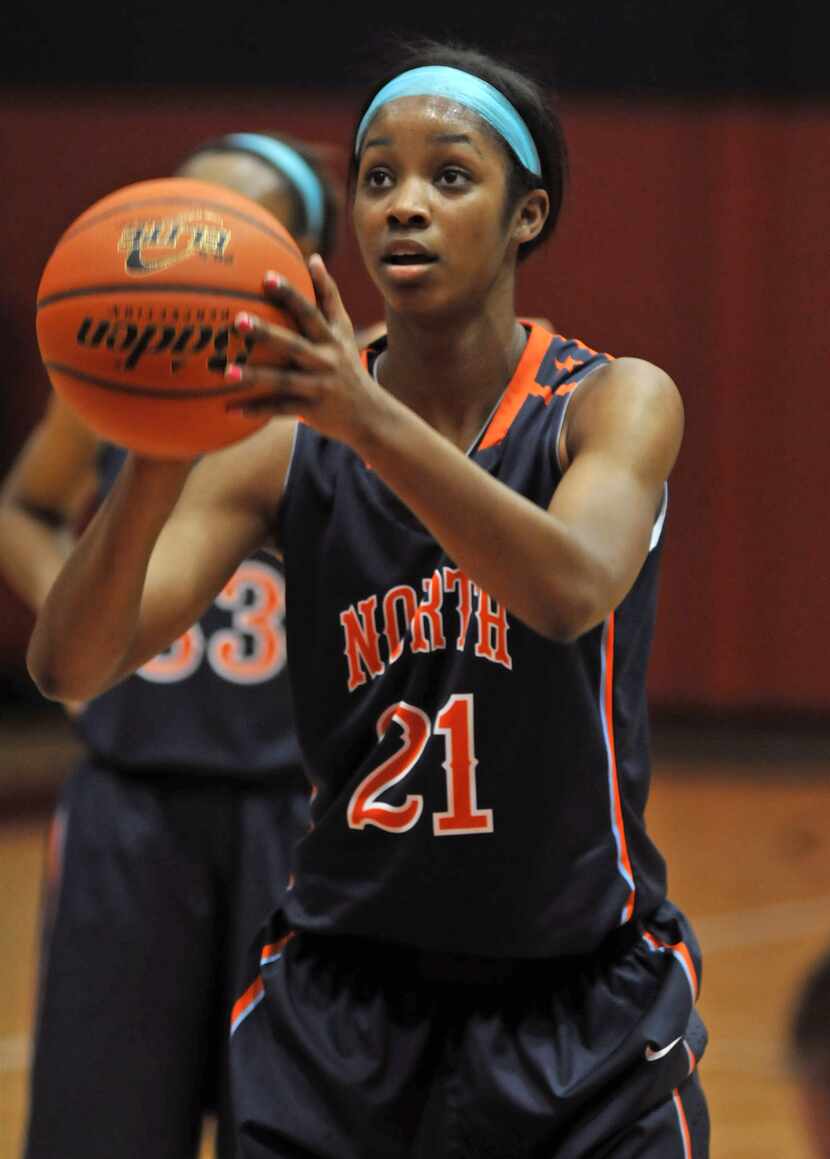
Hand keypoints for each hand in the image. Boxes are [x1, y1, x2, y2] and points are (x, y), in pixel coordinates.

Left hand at [224, 255, 385, 447]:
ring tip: (226, 371)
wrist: (369, 414)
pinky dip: (256, 410)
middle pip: (294, 344)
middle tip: (238, 320)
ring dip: (255, 376)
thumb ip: (329, 296)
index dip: (291, 294)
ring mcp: (318, 388)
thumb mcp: (343, 330)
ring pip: (283, 381)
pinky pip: (280, 410)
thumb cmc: (347, 364)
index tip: (267, 277)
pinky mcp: (311, 411)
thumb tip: (313, 258)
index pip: (310, 312)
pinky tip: (229, 409)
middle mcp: (325, 361)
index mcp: (330, 339)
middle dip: (267, 332)